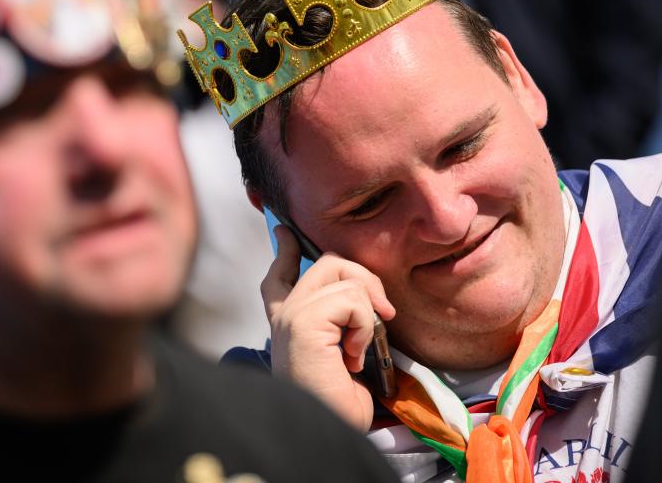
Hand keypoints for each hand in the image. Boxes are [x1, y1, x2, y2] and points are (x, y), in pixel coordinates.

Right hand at [262, 225, 395, 430]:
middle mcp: (283, 315)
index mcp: (287, 322)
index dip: (284, 248)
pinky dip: (366, 327)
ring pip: (343, 276)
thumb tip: (367, 294)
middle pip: (326, 262)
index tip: (285, 231)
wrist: (333, 430)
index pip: (279, 274)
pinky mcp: (303, 322)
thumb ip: (343, 320)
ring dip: (369, 313)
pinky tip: (355, 356)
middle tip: (382, 311)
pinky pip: (352, 300)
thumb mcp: (344, 351)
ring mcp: (291, 315)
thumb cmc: (340, 402)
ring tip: (361, 349)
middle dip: (364, 276)